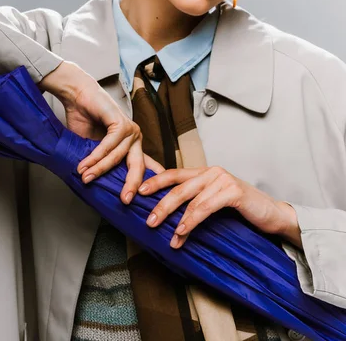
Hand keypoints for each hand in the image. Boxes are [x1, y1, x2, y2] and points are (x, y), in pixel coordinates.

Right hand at [38, 61, 163, 203]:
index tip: (152, 201)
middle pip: (138, 166)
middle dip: (132, 185)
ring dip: (99, 169)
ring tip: (86, 178)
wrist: (76, 97)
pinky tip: (86, 164)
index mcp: (132, 146)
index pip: (145, 168)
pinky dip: (96, 155)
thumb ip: (100, 164)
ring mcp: (130, 130)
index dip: (150, 184)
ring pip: (118, 156)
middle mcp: (135, 138)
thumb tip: (97, 187)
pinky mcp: (121, 122)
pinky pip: (110, 144)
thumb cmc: (83, 122)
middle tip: (125, 200)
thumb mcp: (93, 150)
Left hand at [138, 166, 302, 248]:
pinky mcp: (233, 191)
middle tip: (148, 221)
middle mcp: (210, 172)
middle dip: (160, 205)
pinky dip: (192, 220)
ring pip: (190, 199)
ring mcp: (222, 180)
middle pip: (177, 187)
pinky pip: (205, 207)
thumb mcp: (212, 203)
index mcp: (203, 173)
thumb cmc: (240, 211)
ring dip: (175, 219)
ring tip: (167, 236)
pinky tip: (183, 231)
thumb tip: (165, 213)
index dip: (154, 182)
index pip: (173, 174)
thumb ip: (193, 201)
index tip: (137, 192)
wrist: (272, 215)